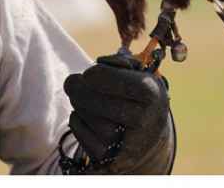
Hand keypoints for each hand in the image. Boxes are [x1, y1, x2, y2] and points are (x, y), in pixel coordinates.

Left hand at [63, 54, 175, 173]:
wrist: (147, 138)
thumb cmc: (136, 97)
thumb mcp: (137, 75)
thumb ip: (119, 63)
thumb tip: (98, 65)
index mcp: (152, 94)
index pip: (120, 82)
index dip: (98, 75)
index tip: (88, 73)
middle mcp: (145, 120)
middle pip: (100, 101)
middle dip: (79, 88)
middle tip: (71, 83)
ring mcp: (130, 143)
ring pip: (90, 118)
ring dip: (78, 104)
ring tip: (79, 98)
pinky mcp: (112, 159)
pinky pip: (83, 135)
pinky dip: (77, 122)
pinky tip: (83, 116)